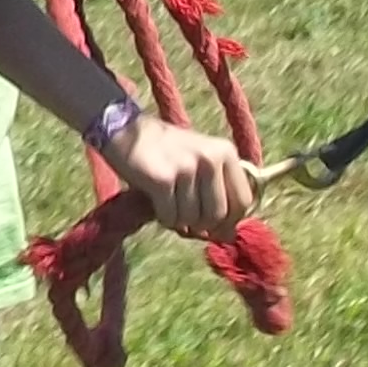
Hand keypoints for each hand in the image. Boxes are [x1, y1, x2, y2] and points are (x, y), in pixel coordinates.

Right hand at [98, 111, 256, 237]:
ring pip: (193, 219)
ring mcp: (187, 168)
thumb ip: (218, 192)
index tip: (213, 225)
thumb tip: (228, 236)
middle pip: (219, 215)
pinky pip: (170, 216)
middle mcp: (210, 158)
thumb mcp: (200, 159)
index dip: (230, 221)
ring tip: (168, 205)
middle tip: (185, 217)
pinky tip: (156, 204)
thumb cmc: (164, 151)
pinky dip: (163, 218)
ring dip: (179, 221)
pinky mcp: (163, 180)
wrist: (124, 130)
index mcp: (225, 152)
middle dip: (202, 224)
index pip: (243, 201)